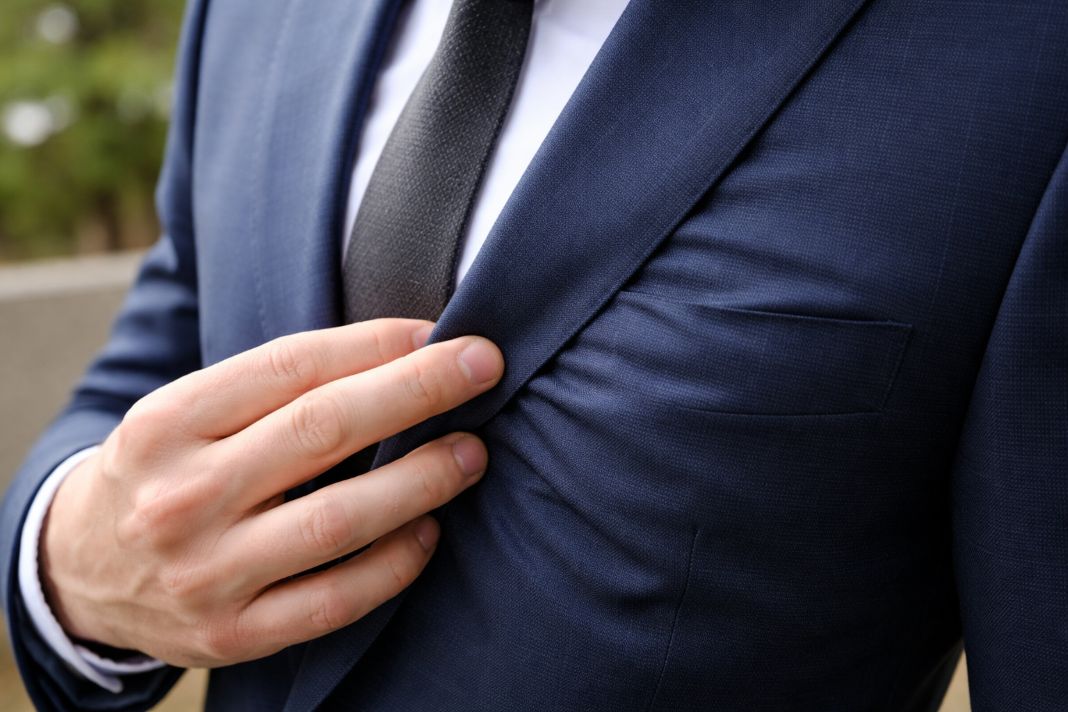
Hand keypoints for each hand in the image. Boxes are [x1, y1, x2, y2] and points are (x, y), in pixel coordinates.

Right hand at [39, 319, 502, 666]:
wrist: (79, 570)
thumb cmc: (161, 472)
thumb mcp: (185, 415)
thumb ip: (269, 389)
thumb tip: (398, 352)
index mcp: (167, 422)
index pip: (292, 366)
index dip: (377, 343)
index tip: (439, 331)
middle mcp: (182, 495)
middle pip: (323, 429)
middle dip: (418, 390)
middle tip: (484, 366)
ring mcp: (207, 571)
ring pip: (339, 518)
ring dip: (422, 479)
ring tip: (472, 453)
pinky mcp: (232, 634)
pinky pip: (334, 600)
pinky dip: (394, 565)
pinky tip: (430, 532)